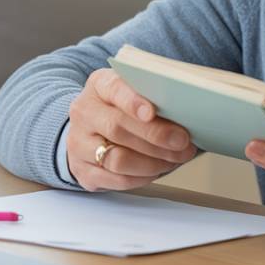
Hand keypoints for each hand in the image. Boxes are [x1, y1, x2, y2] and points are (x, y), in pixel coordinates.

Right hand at [66, 68, 197, 190]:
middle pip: (117, 127)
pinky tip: (158, 169)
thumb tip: (185, 107)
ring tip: (175, 158)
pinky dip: (142, 177)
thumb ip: (154, 93)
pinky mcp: (82, 171)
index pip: (114, 88)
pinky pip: (116, 179)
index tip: (152, 112)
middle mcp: (84, 112)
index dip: (133, 101)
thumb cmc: (122, 106)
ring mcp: (79, 143)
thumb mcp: (134, 89)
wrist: (91, 127)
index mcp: (99, 85)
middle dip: (155, 136)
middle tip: (182, 141)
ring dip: (153, 161)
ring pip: (117, 158)